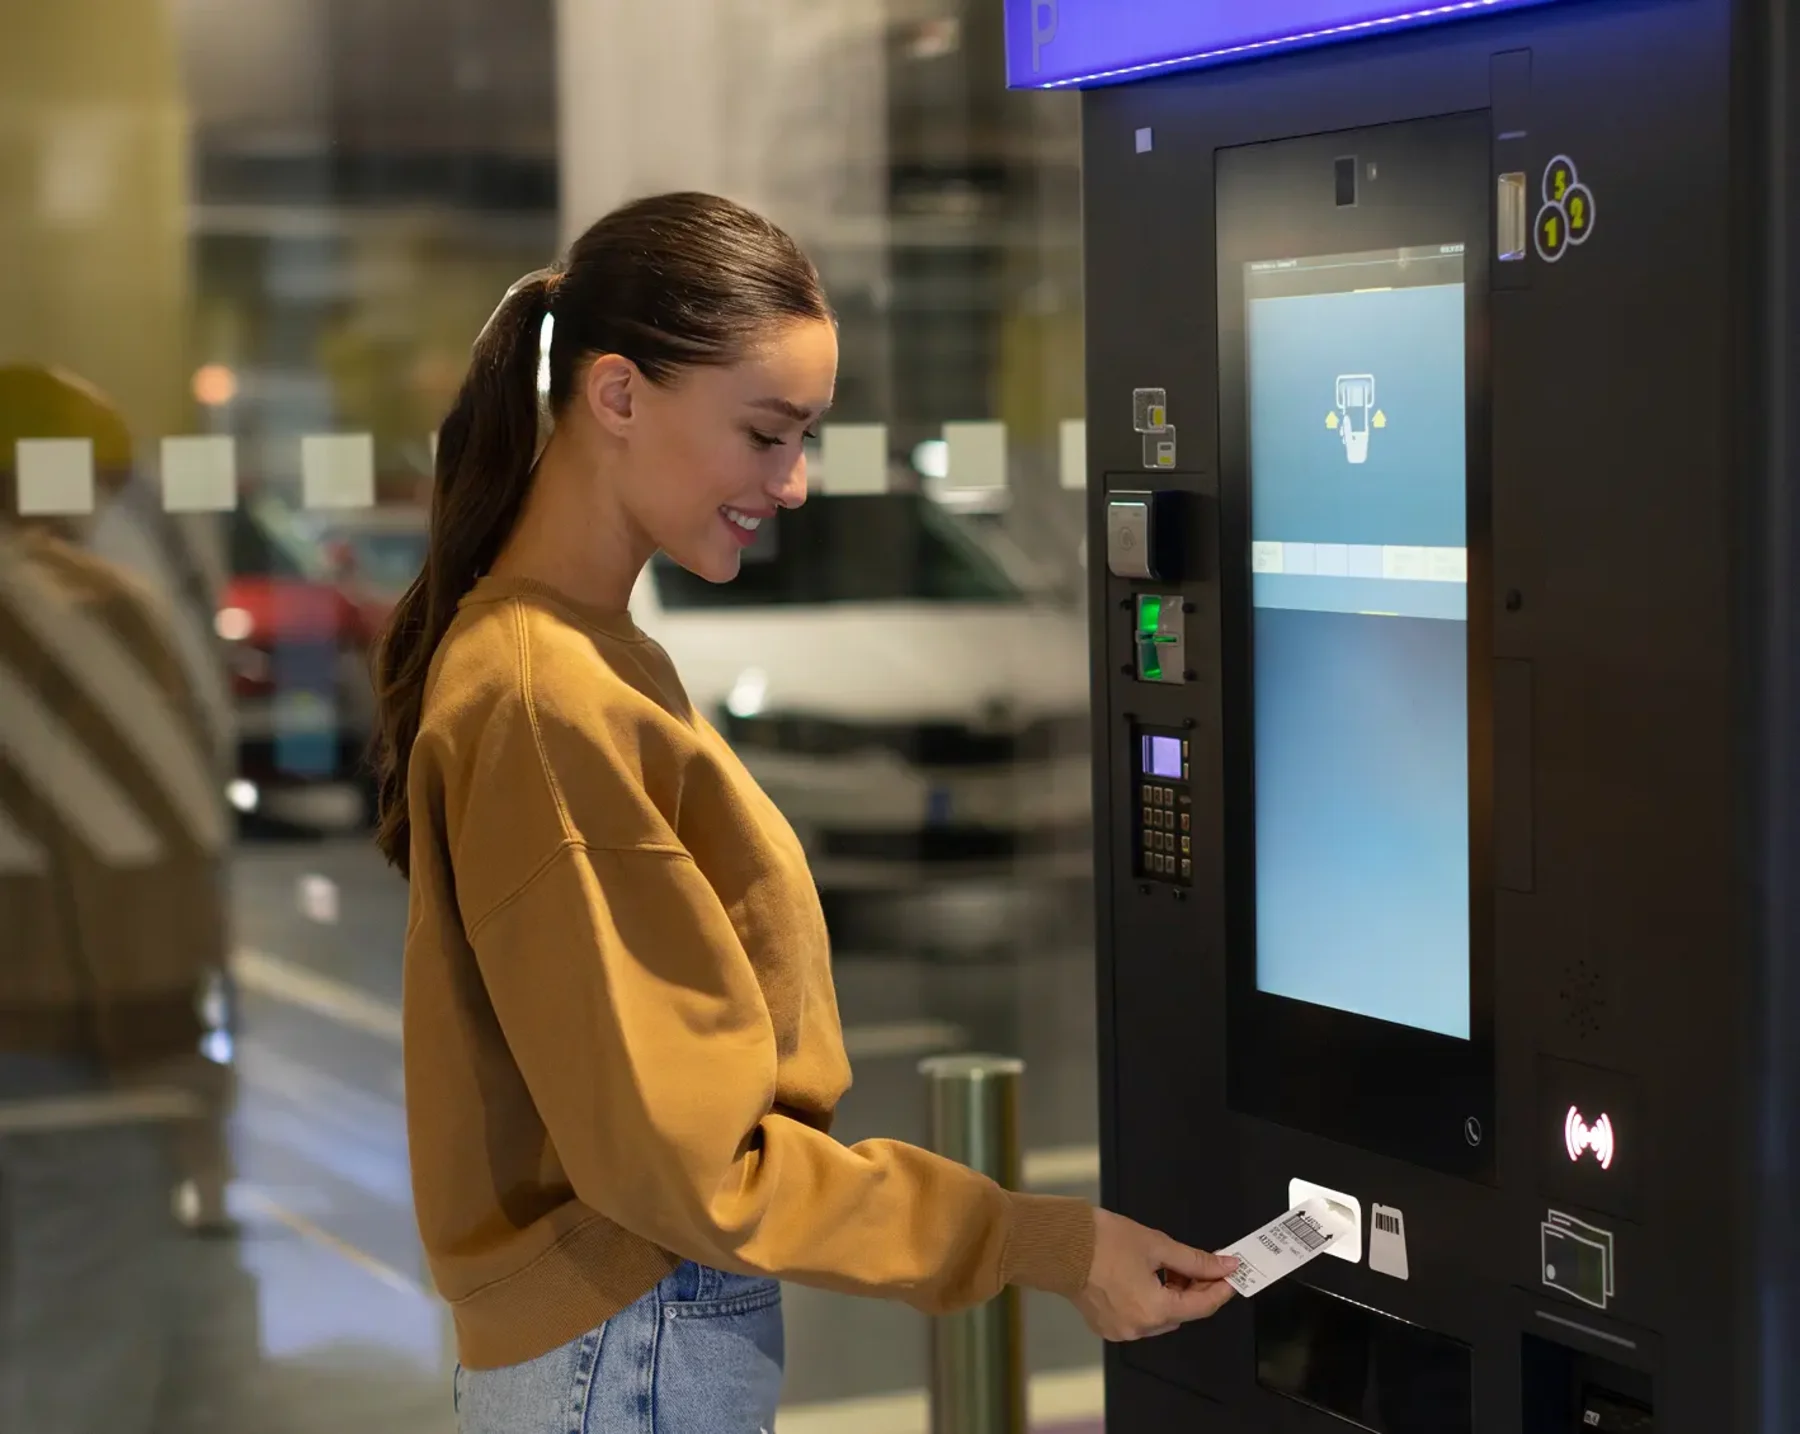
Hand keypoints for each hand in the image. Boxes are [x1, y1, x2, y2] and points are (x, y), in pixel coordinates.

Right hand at [1071, 1209, 1237, 1341]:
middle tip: (1199, 1264)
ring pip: (1160, 1316)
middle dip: (1193, 1289)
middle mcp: (1138, 1327)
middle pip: (1181, 1313)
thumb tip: (1223, 1265)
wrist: (1059, 1243)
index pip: (1202, 1306)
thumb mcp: (1157, 1245)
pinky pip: (1138, 1317)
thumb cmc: (1102, 1241)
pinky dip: (1148, 1300)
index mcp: (1154, 1310)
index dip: (1220, 1288)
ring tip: (1169, 1266)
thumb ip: (1195, 1260)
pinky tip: (1146, 1276)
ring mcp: (1120, 1330)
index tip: (1230, 1274)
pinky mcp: (1105, 1325)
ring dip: (1171, 1295)